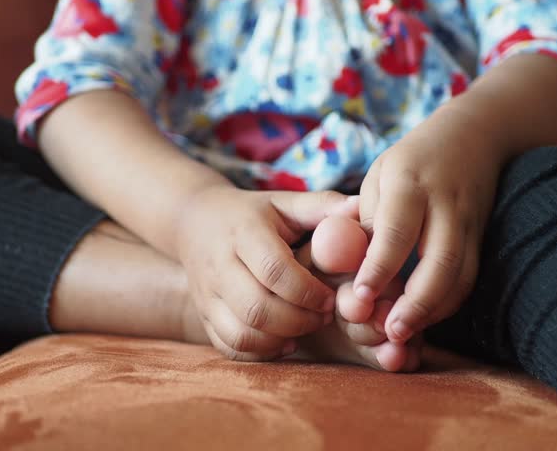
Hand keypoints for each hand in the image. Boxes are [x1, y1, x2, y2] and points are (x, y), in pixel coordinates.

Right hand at [177, 186, 357, 360]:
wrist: (195, 221)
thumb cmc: (253, 214)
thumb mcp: (284, 203)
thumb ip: (322, 206)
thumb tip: (361, 208)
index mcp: (243, 233)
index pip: (274, 270)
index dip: (307, 291)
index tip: (331, 298)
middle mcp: (220, 265)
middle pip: (257, 308)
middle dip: (299, 321)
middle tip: (324, 317)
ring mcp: (207, 294)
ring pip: (241, 333)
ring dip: (280, 339)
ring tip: (306, 329)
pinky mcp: (203, 315)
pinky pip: (229, 346)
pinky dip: (260, 353)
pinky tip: (283, 342)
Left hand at [346, 106, 503, 343]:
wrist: (474, 136)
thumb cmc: (411, 161)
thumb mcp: (379, 175)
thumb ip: (367, 217)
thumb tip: (349, 266)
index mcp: (410, 182)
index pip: (396, 230)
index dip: (379, 267)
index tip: (359, 297)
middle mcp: (445, 204)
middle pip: (440, 260)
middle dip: (415, 302)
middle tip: (390, 332)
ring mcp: (469, 222)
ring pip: (461, 275)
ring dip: (434, 310)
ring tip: (404, 334)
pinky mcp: (482, 238)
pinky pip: (470, 278)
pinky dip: (449, 303)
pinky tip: (424, 318)